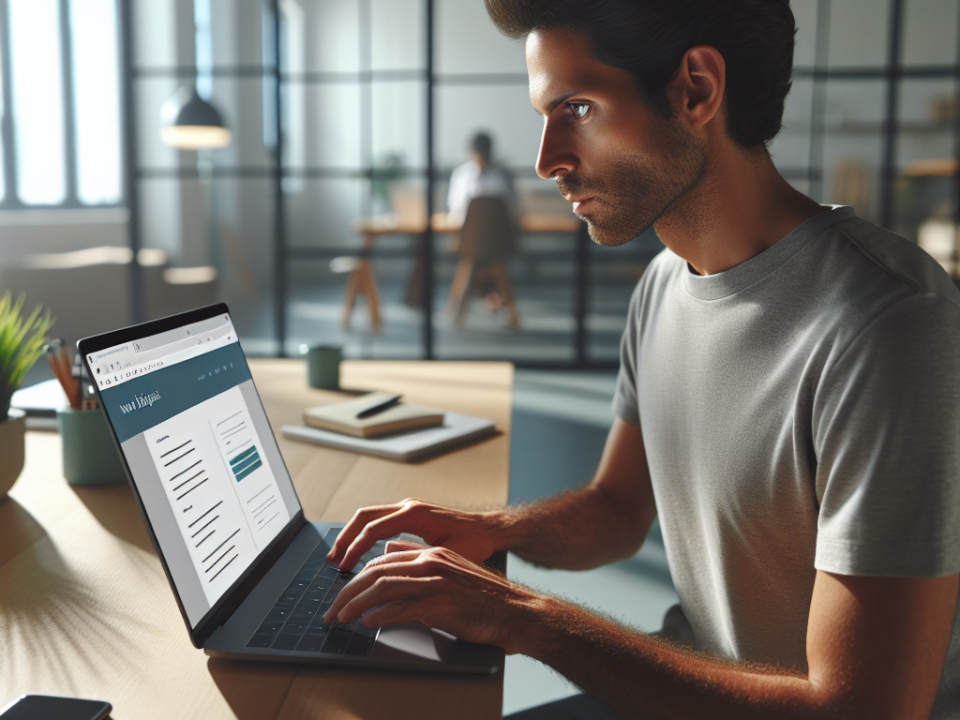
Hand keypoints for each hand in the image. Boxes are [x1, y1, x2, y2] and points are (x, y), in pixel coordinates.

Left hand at [322, 545, 536, 653]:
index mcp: (430, 553)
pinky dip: (380, 616)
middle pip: (376, 571)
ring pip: (383, 587)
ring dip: (356, 604)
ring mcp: (436, 581)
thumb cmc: (482, 596)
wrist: (515, 612)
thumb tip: (389, 550)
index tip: (341, 595)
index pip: (381, 560)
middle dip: (347, 591)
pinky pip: (401, 608)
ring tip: (341, 618)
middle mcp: (430, 561)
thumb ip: (419, 559)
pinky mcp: (441, 602)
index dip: (356, 577)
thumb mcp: (450, 570)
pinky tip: (369, 623)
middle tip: (332, 610)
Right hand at [326, 498, 499, 570]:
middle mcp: (408, 506)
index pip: (372, 529)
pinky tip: (360, 550)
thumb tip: (388, 570)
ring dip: (352, 534)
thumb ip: (416, 558)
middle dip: (344, 538)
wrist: (489, 529)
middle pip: (363, 517)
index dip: (354, 549)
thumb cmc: (474, 543)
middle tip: (332, 560)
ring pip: (369, 516)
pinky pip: (379, 519)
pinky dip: (364, 533)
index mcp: (414, 514)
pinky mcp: (410, 513)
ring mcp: (408, 507)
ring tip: (340, 556)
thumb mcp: (444, 555)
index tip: (343, 567)